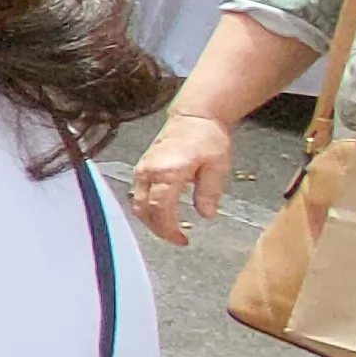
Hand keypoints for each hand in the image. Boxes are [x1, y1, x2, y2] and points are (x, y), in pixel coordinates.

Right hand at [127, 111, 233, 244]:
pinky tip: (163, 212)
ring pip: (138, 203)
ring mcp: (142, 169)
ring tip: (170, 228)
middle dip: (158, 229)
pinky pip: (138, 194)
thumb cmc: (207, 137)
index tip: (182, 239)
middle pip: (144, 209)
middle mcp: (150, 171)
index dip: (169, 228)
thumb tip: (205, 214)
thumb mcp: (217, 166)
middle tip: (177, 238)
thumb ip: (209, 192)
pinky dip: (148, 208)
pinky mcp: (142, 168)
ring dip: (151, 220)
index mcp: (168, 171)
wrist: (194, 117)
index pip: (160, 208)